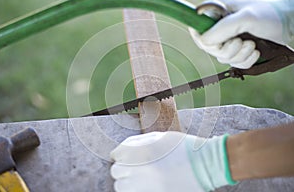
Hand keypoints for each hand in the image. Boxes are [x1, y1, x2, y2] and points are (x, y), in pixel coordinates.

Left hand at [110, 131, 235, 191]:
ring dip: (125, 180)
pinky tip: (143, 184)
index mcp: (141, 151)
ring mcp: (146, 186)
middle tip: (131, 165)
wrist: (207, 164)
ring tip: (137, 176)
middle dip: (122, 167)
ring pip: (121, 187)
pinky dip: (134, 189)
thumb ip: (138, 142)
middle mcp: (140, 170)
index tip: (123, 155)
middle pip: (116, 171)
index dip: (120, 153)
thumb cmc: (185, 147)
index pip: (117, 154)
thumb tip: (122, 149)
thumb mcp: (160, 137)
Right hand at [189, 0, 284, 68]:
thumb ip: (223, 28)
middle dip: (227, 49)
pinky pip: (233, 64)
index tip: (217, 43)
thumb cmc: (270, 15)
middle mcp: (220, 26)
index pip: (197, 28)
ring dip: (239, 55)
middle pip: (209, 47)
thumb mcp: (246, 18)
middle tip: (241, 42)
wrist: (288, 25)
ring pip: (222, 58)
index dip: (203, 39)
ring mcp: (228, 39)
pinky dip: (245, 61)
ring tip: (252, 44)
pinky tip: (255, 51)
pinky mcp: (237, 51)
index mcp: (217, 13)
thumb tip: (204, 40)